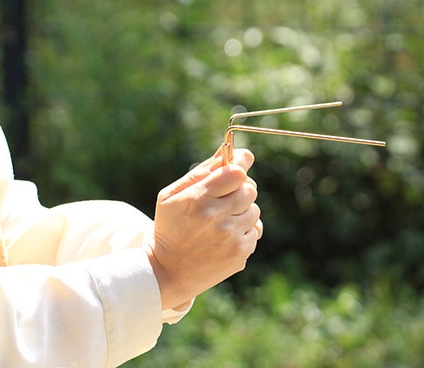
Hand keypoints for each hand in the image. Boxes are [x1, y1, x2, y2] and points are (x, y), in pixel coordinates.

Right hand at [145, 148, 261, 309]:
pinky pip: (255, 230)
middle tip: (225, 197)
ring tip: (221, 220)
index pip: (236, 173)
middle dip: (240, 189)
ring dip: (242, 211)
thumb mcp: (173, 195)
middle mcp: (216, 217)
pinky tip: (225, 236)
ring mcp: (231, 237)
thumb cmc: (170, 227)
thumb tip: (228, 150)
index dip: (240, 165)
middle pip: (249, 189)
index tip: (241, 162)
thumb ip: (202, 171)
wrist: (167, 272)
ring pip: (255, 210)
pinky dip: (244, 230)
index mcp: (197, 199)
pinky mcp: (240, 253)